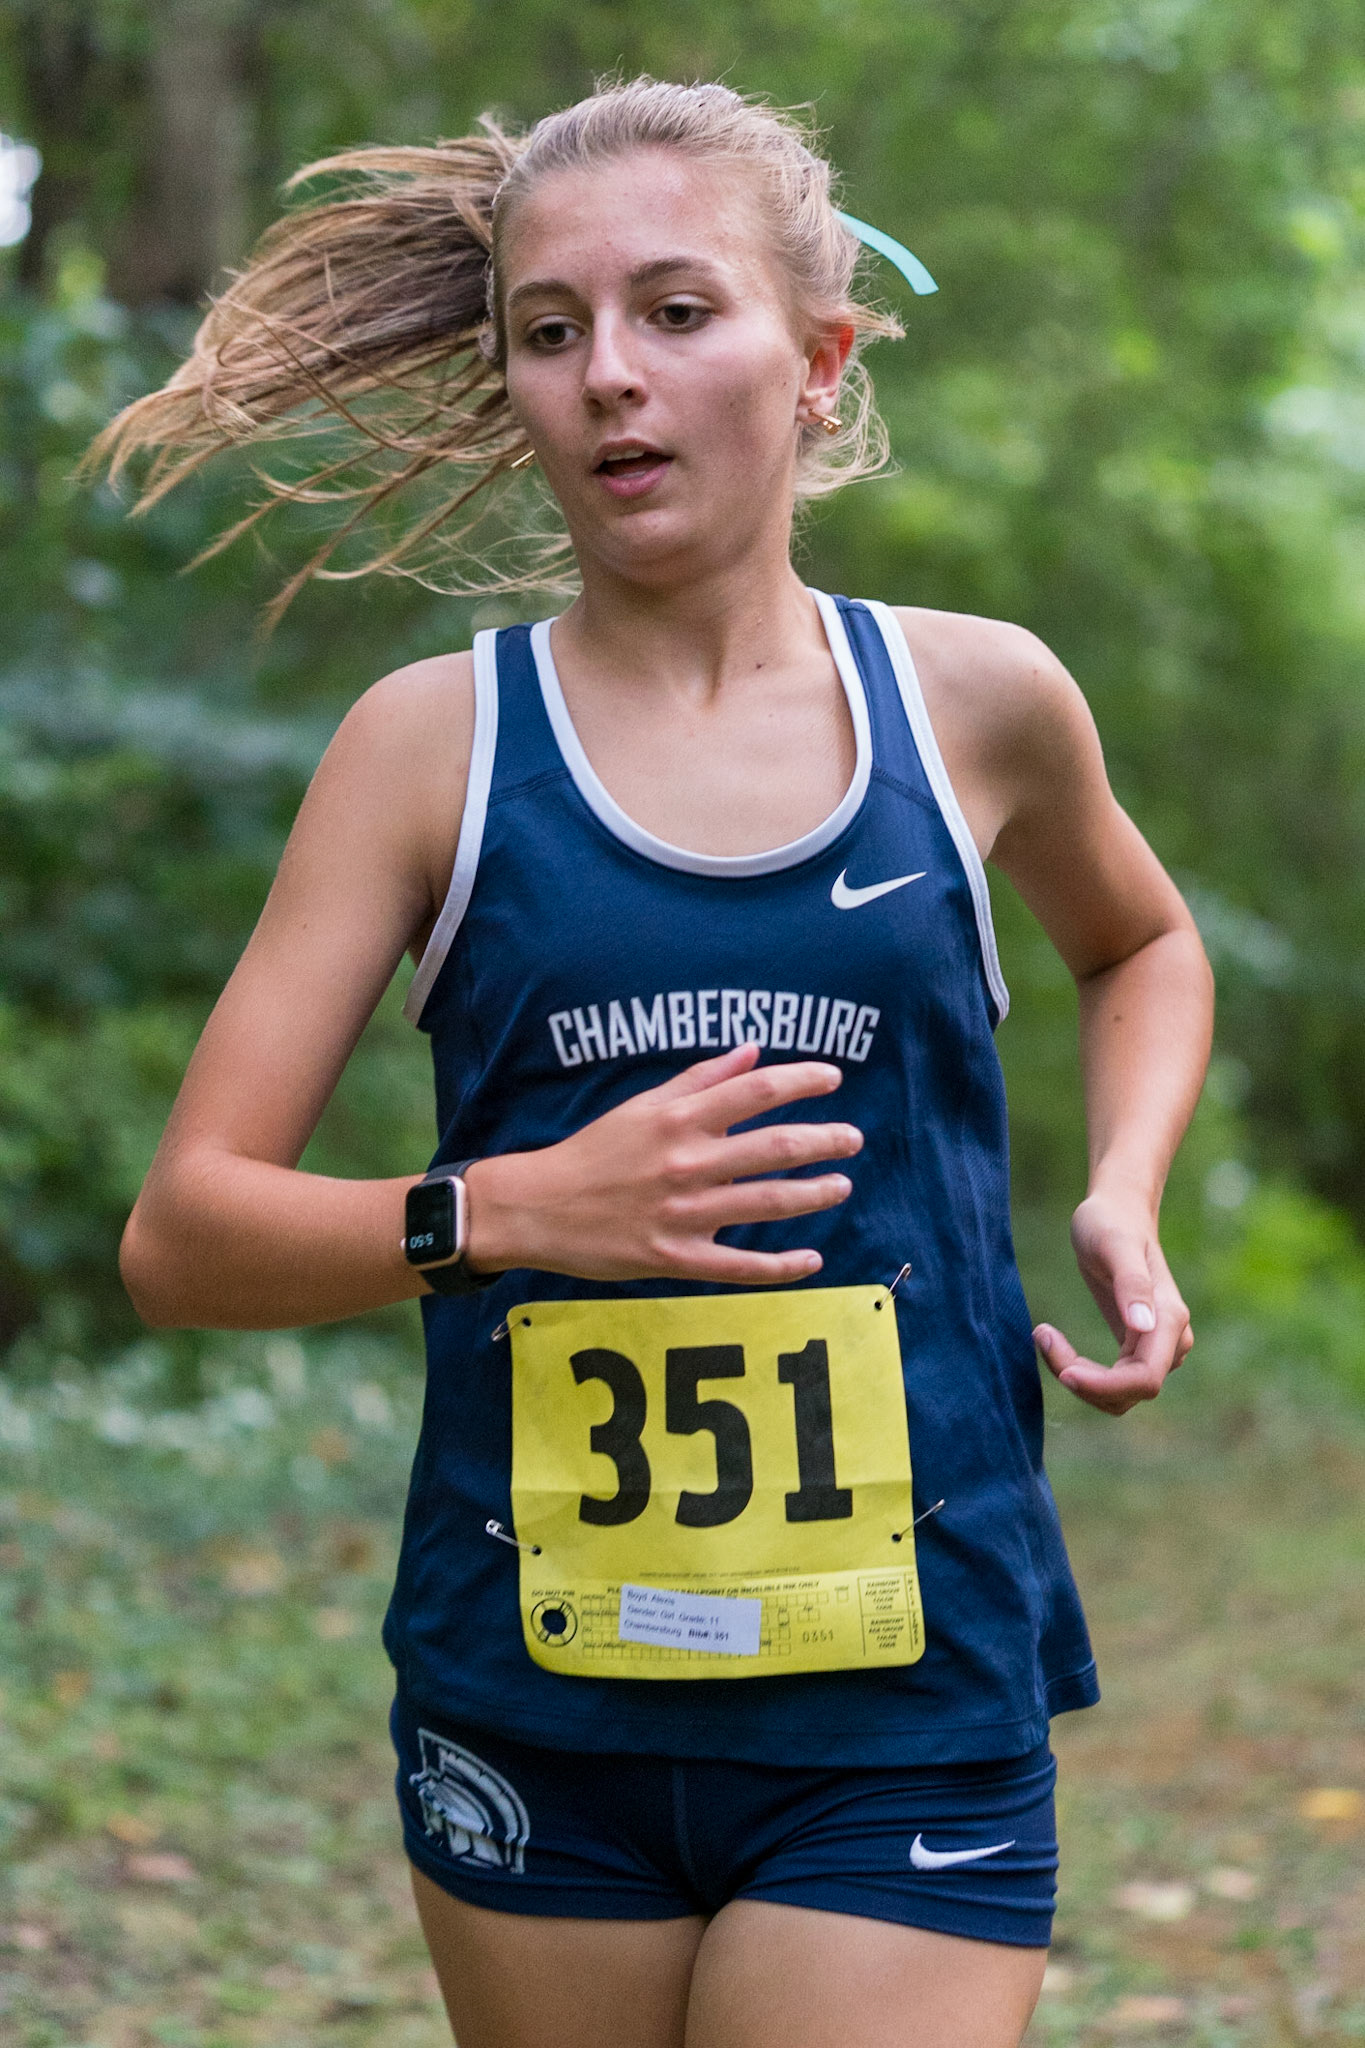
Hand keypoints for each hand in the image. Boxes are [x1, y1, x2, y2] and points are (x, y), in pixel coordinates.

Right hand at [463, 1041, 862, 1285]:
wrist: (538, 1207)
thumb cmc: (594, 1152)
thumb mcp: (642, 1106)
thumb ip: (700, 1080)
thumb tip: (753, 1052)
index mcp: (678, 1120)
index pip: (755, 1091)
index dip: (802, 1081)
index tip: (833, 1078)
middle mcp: (686, 1163)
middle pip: (773, 1148)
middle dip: (823, 1141)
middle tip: (853, 1139)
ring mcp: (682, 1214)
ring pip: (766, 1205)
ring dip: (813, 1195)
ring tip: (841, 1186)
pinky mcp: (674, 1259)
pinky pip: (739, 1267)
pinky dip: (780, 1266)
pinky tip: (812, 1260)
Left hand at [1032, 1189, 1192, 1414]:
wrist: (1116, 1214)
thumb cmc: (1110, 1222)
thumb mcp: (1114, 1245)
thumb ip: (1131, 1284)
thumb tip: (1143, 1326)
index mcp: (1169, 1319)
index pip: (1145, 1378)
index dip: (1105, 1386)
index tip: (1064, 1372)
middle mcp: (1170, 1341)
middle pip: (1129, 1391)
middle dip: (1084, 1380)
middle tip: (1043, 1336)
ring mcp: (1156, 1349)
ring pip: (1119, 1395)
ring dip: (1079, 1379)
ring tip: (1045, 1336)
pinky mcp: (1135, 1350)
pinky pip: (1111, 1383)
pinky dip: (1081, 1372)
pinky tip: (1053, 1341)